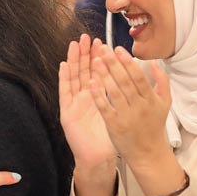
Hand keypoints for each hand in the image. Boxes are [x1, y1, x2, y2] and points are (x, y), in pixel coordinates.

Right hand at [59, 34, 116, 171]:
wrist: (97, 157)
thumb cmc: (108, 137)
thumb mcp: (118, 114)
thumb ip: (121, 98)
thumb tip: (132, 81)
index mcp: (97, 96)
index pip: (98, 72)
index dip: (99, 58)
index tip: (102, 42)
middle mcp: (84, 97)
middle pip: (84, 71)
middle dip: (85, 54)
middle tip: (87, 37)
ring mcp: (74, 103)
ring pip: (74, 77)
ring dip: (73, 61)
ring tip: (74, 45)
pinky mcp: (67, 112)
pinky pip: (65, 92)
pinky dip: (64, 79)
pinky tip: (64, 66)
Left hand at [90, 45, 171, 170]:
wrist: (148, 153)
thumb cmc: (154, 126)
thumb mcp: (165, 104)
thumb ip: (162, 82)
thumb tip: (155, 63)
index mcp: (152, 100)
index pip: (139, 77)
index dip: (128, 63)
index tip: (118, 49)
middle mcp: (140, 107)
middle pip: (126, 82)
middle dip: (113, 64)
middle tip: (103, 49)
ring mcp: (127, 116)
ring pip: (115, 93)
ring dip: (104, 76)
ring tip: (95, 61)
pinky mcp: (114, 125)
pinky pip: (105, 108)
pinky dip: (98, 95)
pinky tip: (91, 83)